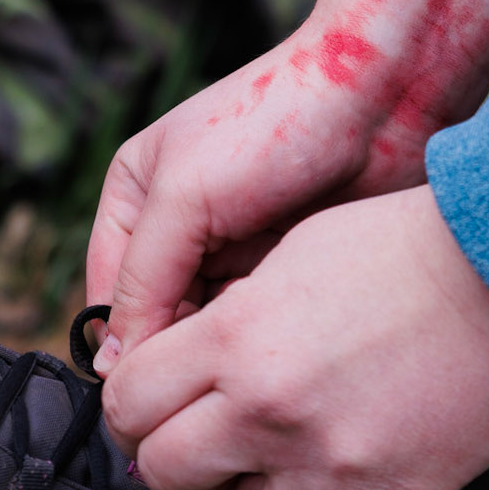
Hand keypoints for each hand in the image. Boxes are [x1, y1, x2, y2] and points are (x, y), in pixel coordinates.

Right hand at [86, 17, 431, 363]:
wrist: (379, 96)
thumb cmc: (274, 124)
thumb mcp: (185, 197)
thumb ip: (143, 279)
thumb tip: (112, 366)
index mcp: (136, 197)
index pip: (109, 295)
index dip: (126, 348)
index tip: (151, 394)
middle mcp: (179, 227)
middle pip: (161, 321)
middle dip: (186, 345)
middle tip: (216, 368)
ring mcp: (234, 249)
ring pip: (212, 330)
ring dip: (232, 341)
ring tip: (261, 334)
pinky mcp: (284, 267)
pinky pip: (260, 325)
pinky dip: (269, 333)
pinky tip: (292, 327)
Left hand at [98, 184, 488, 489]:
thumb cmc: (401, 246)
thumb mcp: (291, 255)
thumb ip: (229, 317)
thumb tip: (188, 364)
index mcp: (234, 338)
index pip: (127, 403)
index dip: (134, 407)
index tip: (155, 405)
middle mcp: (269, 409)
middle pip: (166, 476)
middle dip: (179, 462)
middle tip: (209, 443)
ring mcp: (331, 465)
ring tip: (287, 463)